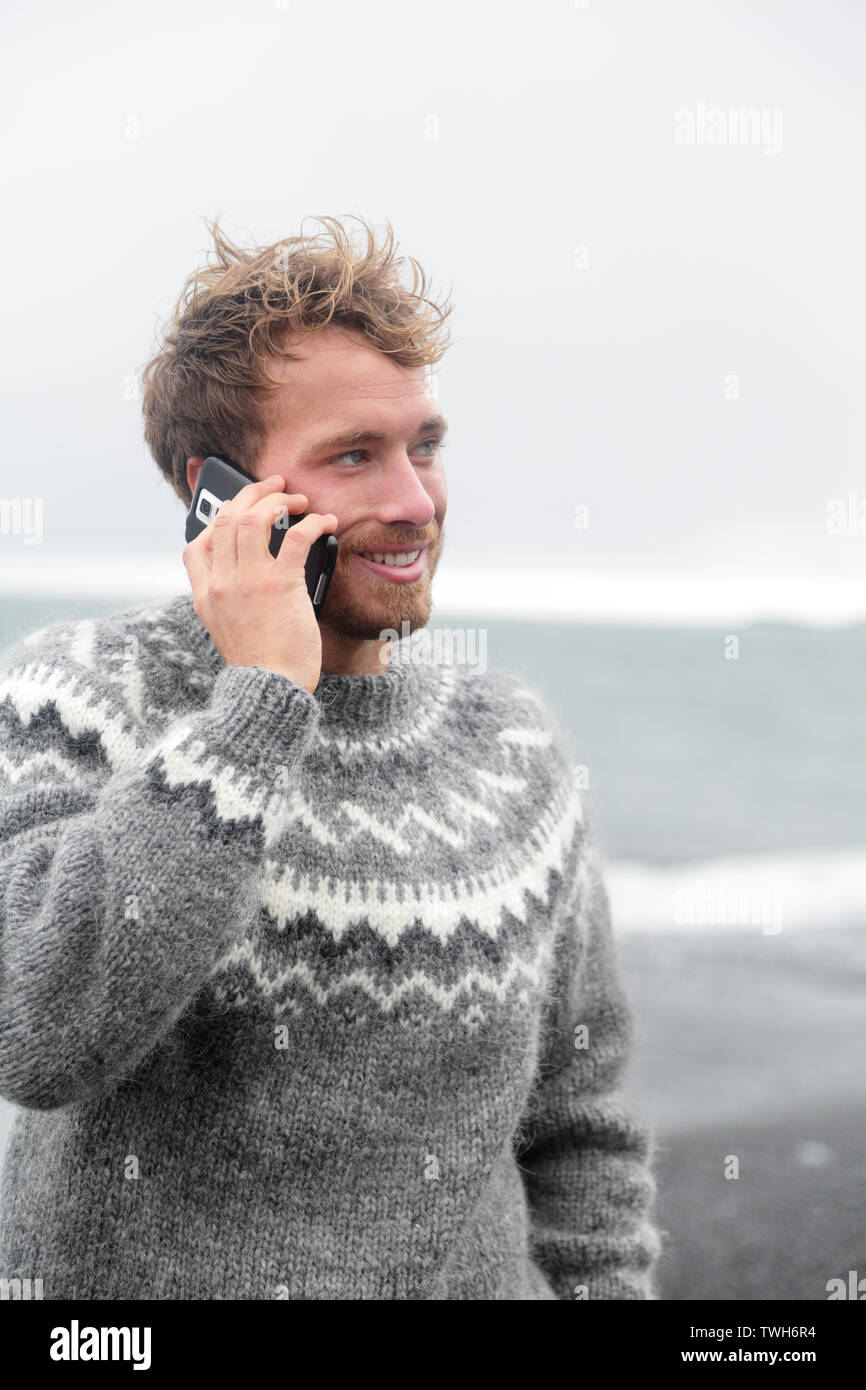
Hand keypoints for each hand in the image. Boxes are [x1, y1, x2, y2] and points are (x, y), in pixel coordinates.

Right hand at [183, 473, 336, 694]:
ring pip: (254, 517)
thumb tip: (249, 576)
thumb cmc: (260, 666)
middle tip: (275, 486)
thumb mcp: (227, 631)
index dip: (218, 518)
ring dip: (279, 500)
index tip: (239, 509)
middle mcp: (221, 582)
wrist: (270, 692)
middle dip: (252, 493)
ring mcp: (247, 582)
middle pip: (227, 518)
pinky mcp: (279, 585)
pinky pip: (293, 537)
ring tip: (300, 499)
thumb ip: (229, 600)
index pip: (197, 544)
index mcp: (204, 595)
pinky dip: (312, 523)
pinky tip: (324, 522)